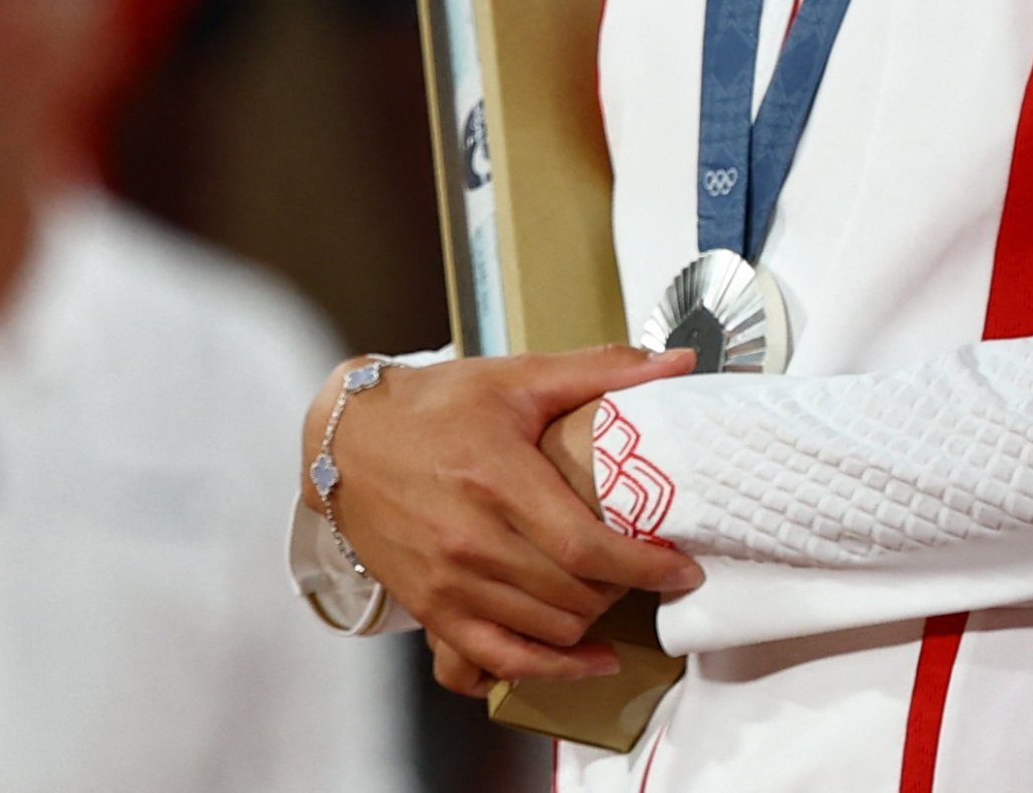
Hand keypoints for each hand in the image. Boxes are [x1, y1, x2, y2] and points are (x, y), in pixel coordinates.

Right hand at [306, 347, 698, 683]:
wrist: (349, 439)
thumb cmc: (436, 406)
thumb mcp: (517, 377)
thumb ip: (601, 371)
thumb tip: (679, 363)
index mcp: (499, 480)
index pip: (587, 548)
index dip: (645, 568)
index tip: (683, 570)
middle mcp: (472, 541)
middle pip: (574, 596)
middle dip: (625, 590)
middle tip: (646, 568)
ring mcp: (449, 583)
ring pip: (547, 631)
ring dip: (593, 621)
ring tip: (613, 594)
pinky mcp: (432, 609)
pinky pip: (498, 661)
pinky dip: (550, 668)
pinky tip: (587, 658)